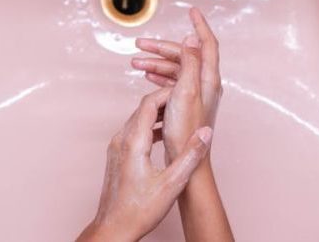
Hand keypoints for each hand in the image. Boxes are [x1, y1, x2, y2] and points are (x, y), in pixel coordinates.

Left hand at [77, 87, 212, 241]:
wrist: (112, 228)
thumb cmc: (139, 210)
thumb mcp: (172, 184)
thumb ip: (190, 156)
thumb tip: (205, 133)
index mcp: (134, 141)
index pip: (149, 103)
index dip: (167, 93)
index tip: (184, 91)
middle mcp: (121, 139)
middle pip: (142, 107)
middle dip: (163, 101)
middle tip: (184, 100)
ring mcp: (116, 145)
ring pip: (137, 118)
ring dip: (156, 114)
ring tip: (177, 116)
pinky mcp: (117, 153)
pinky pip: (133, 130)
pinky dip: (149, 126)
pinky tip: (162, 136)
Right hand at [132, 8, 221, 160]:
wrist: (185, 159)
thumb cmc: (185, 129)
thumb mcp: (186, 91)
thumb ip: (190, 62)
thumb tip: (191, 36)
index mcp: (208, 78)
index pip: (208, 43)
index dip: (200, 25)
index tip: (192, 10)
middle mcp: (205, 84)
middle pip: (184, 55)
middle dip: (161, 48)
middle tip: (140, 44)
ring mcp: (195, 94)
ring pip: (175, 69)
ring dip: (156, 63)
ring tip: (135, 63)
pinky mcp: (185, 104)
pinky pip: (172, 82)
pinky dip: (159, 76)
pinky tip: (147, 77)